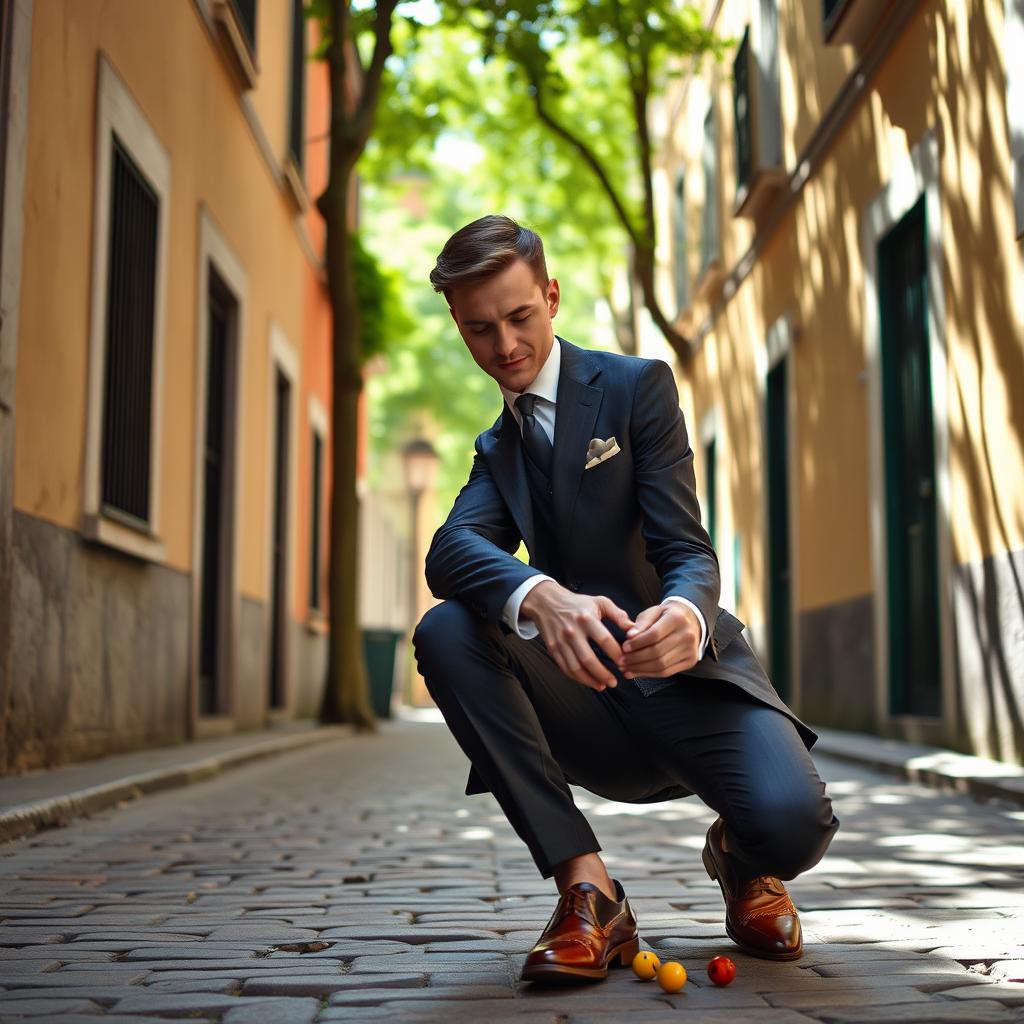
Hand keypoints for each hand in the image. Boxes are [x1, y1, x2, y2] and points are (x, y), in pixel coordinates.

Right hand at [520, 581, 634, 691]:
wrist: (547, 602)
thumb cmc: (576, 603)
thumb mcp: (599, 602)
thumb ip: (618, 615)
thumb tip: (633, 629)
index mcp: (586, 619)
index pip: (603, 639)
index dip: (615, 653)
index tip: (623, 662)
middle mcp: (572, 632)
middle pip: (588, 658)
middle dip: (602, 674)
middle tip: (614, 682)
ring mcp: (561, 642)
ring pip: (575, 667)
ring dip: (590, 680)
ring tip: (602, 685)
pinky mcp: (553, 649)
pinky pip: (565, 668)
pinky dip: (577, 678)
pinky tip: (588, 681)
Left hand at [617, 601, 700, 678]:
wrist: (690, 620)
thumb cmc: (665, 616)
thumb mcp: (653, 612)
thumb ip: (641, 623)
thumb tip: (629, 636)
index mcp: (677, 618)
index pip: (654, 634)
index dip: (637, 643)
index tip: (624, 647)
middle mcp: (687, 635)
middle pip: (657, 652)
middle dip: (636, 659)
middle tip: (620, 661)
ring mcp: (691, 650)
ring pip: (661, 665)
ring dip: (640, 669)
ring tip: (625, 668)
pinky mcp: (690, 661)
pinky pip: (666, 672)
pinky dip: (649, 674)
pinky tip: (636, 672)